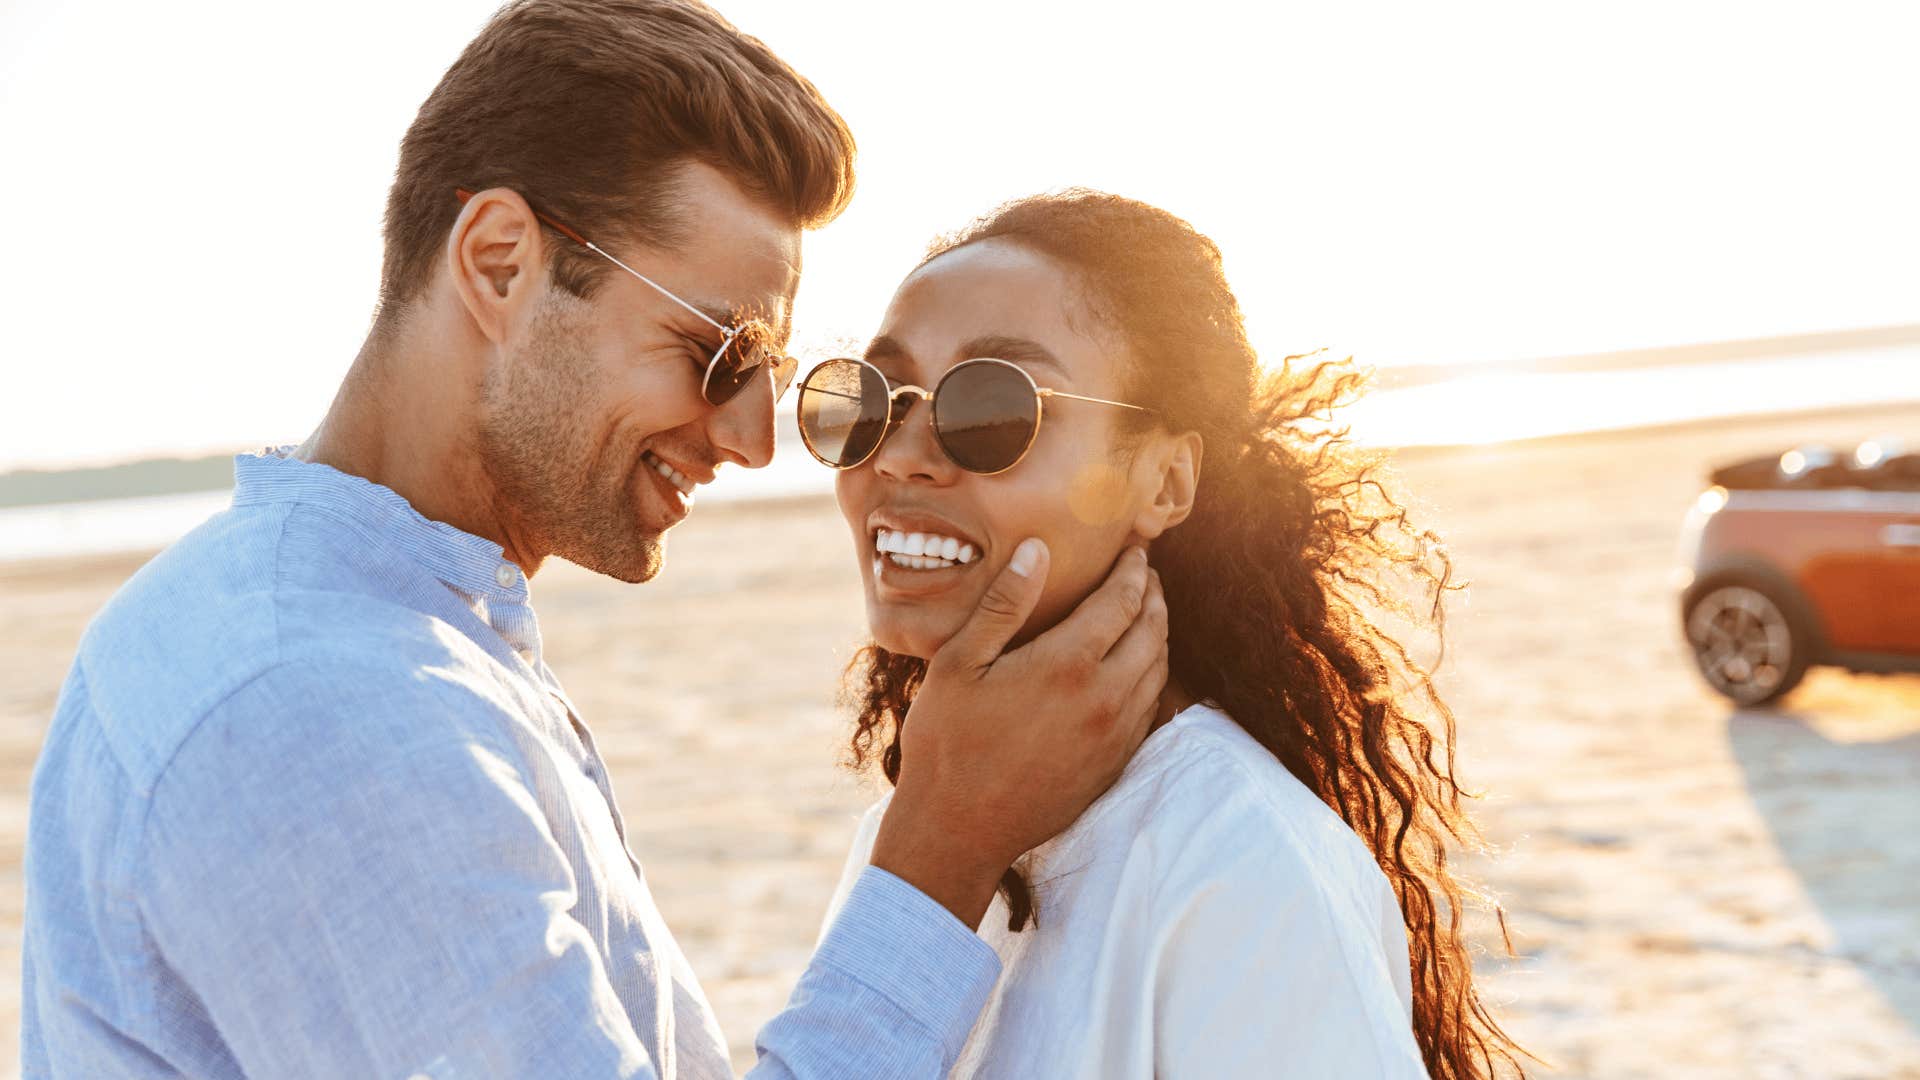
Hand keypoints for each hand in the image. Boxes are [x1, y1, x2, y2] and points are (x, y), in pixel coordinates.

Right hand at [870, 539, 1167, 927]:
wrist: (958, 831)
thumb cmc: (947, 743)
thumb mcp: (959, 664)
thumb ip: (1003, 604)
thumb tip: (1037, 550)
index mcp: (1069, 664)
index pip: (1124, 600)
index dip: (1134, 568)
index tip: (1135, 548)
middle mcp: (1106, 698)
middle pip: (1153, 630)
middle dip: (1153, 595)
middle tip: (1144, 573)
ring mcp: (1116, 735)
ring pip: (1159, 669)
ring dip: (1157, 633)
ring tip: (1143, 611)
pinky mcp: (1115, 764)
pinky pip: (1150, 707)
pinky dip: (1152, 674)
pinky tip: (1134, 666)